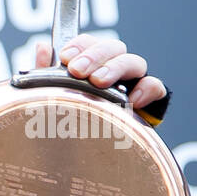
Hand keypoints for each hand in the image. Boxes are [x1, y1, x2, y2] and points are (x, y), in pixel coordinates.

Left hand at [35, 34, 166, 110]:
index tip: (65, 57)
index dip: (79, 45)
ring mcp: (132, 82)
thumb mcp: (54, 95)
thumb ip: (46, 72)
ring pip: (134, 62)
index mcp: (91, 64)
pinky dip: (146, 89)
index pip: (90, 43)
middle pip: (113, 47)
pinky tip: (131, 100)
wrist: (91, 152)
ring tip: (99, 82)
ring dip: (116, 68)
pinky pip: (155, 86)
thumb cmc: (71, 116)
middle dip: (94, 56)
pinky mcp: (147, 100)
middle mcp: (113, 68)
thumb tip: (42, 47)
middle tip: (77, 71)